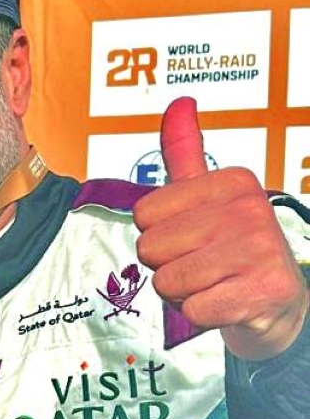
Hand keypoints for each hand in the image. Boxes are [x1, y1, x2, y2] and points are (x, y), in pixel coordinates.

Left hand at [134, 97, 307, 359]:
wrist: (275, 300)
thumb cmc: (231, 250)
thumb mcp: (206, 197)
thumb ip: (185, 153)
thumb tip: (179, 105)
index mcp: (233, 182)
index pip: (145, 214)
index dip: (157, 235)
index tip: (189, 238)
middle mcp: (249, 210)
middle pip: (151, 249)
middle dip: (166, 266)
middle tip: (199, 266)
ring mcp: (258, 250)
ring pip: (168, 282)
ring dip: (181, 293)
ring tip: (211, 284)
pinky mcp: (261, 290)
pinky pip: (193, 309)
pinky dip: (200, 314)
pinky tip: (223, 302)